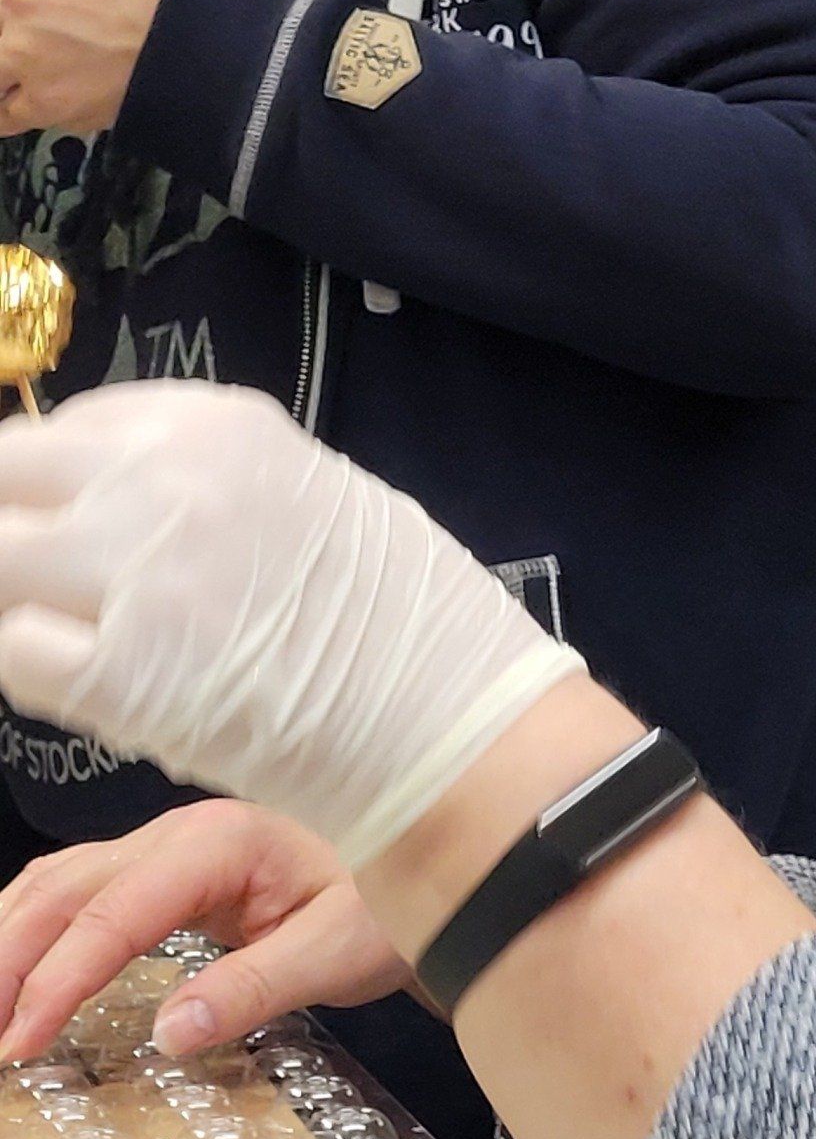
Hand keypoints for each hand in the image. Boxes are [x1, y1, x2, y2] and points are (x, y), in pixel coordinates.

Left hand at [0, 0, 188, 135]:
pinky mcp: (45, 101)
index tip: (10, 11)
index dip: (3, 0)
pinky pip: (5, 115)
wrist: (207, 30)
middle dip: (6, 41)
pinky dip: (21, 109)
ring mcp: (22, 50)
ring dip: (7, 74)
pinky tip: (44, 97)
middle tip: (25, 44)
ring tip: (37, 72)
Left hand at [0, 383, 583, 868]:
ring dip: (17, 595)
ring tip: (73, 634)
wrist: (449, 714)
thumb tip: (106, 501)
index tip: (66, 518)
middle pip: (7, 474)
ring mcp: (134, 575)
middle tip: (44, 578)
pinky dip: (34, 664)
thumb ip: (203, 479)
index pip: (67, 424)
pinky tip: (90, 682)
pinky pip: (15, 653)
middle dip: (12, 522)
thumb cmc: (402, 613)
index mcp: (216, 425)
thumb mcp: (307, 489)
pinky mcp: (117, 677)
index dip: (54, 480)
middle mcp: (161, 481)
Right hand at [0, 801, 409, 1063]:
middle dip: (8, 962)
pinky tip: (12, 968)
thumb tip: (167, 1035)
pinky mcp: (167, 869)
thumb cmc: (387, 902)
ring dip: (8, 943)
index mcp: (219, 843)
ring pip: (58, 883)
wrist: (429, 860)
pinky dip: (33, 928)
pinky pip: (79, 890)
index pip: (114, 914)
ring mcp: (168, 844)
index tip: (18, 1044)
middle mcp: (180, 831)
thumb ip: (252, 989)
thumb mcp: (337, 952)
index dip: (57, 981)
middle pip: (63, 890)